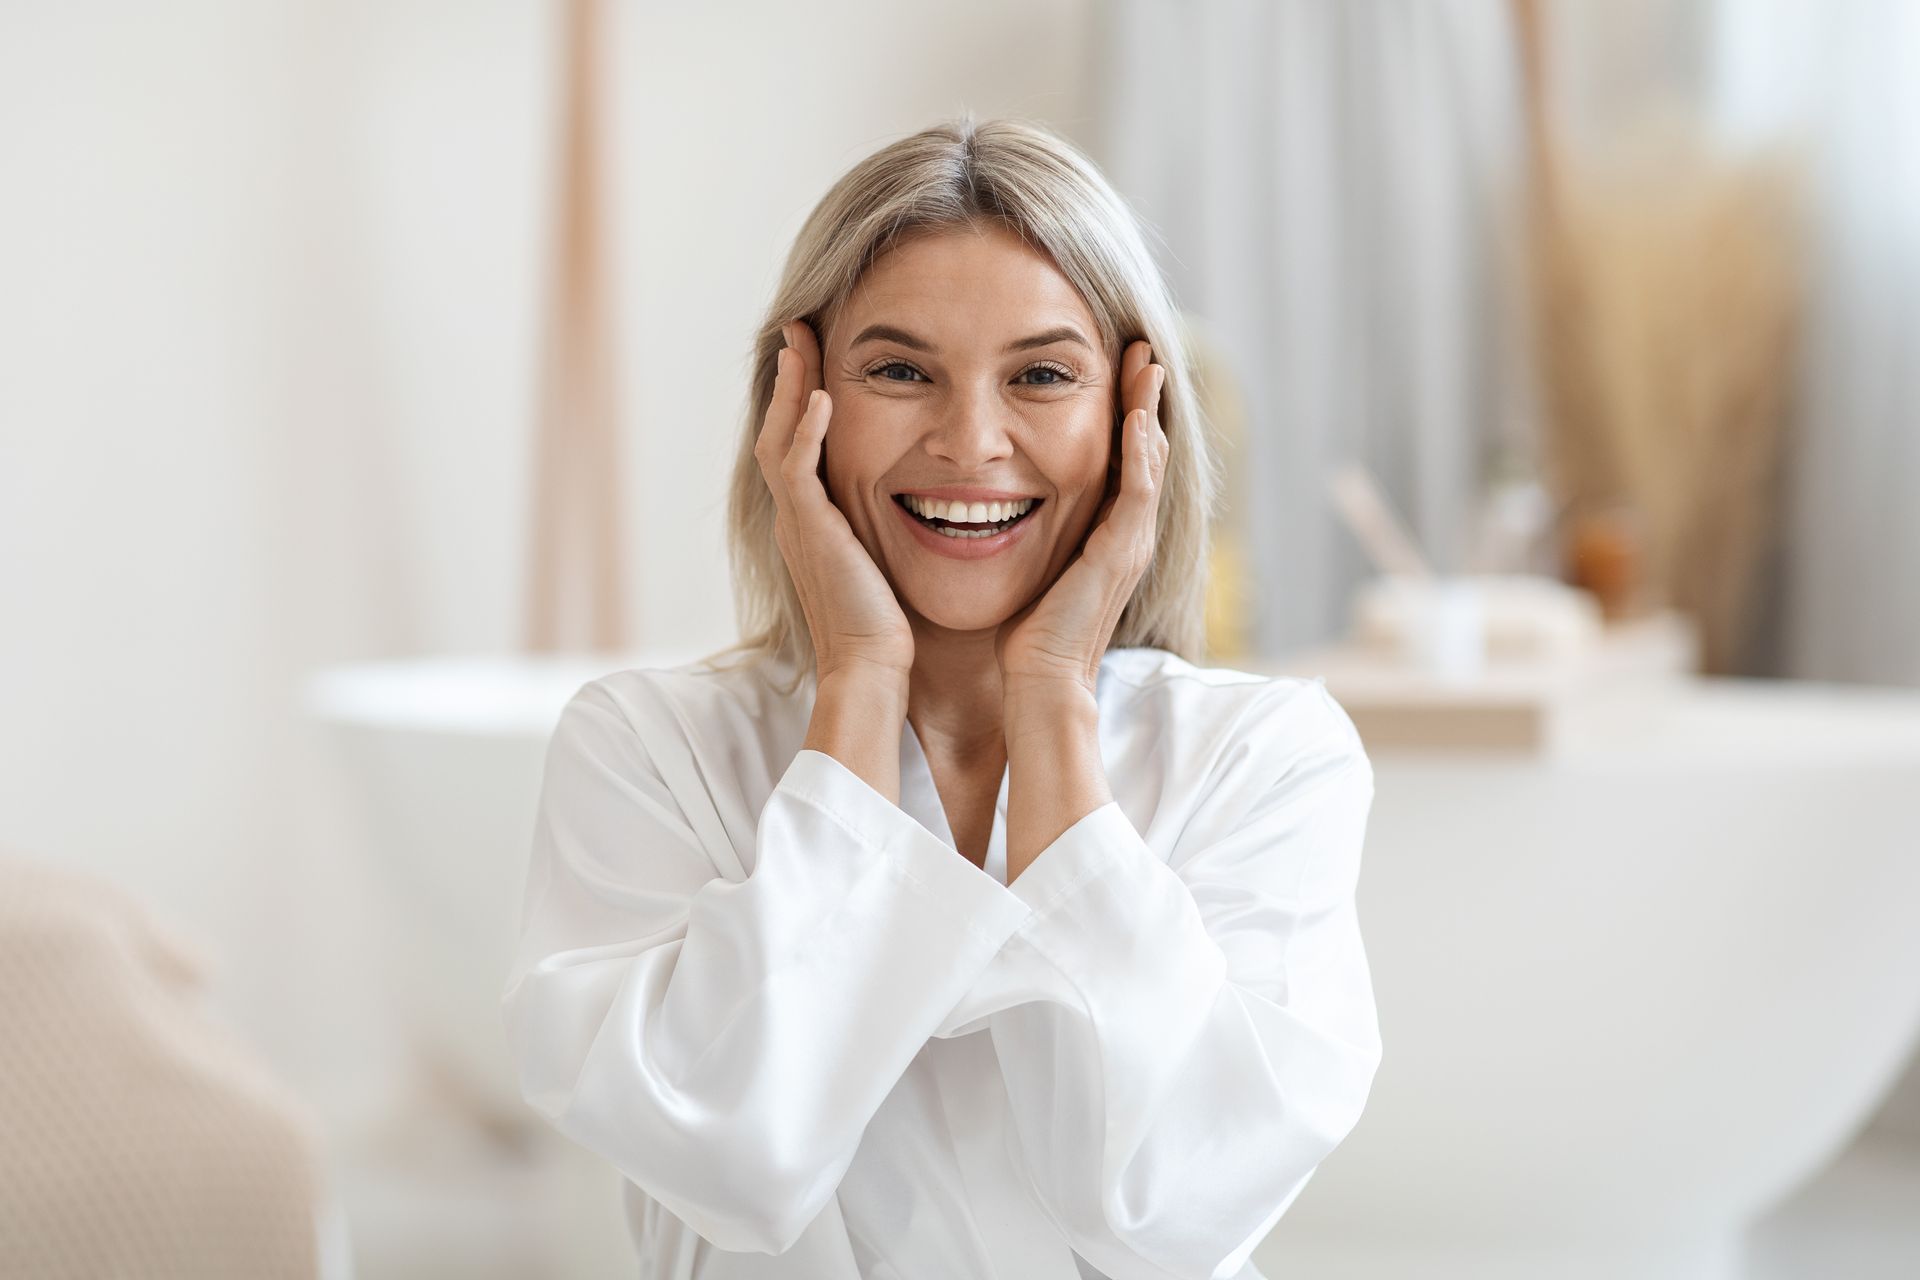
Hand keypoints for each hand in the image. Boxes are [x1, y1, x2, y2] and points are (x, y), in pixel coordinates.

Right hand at [755, 320, 914, 685]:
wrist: (872, 670)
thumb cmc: (890, 630)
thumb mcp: (888, 564)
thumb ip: (892, 530)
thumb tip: (930, 506)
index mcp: (812, 524)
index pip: (798, 446)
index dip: (803, 400)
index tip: (819, 359)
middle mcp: (797, 518)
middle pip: (778, 429)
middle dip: (788, 378)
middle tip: (798, 330)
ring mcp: (798, 523)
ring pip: (778, 438)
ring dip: (790, 386)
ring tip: (800, 341)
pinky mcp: (810, 532)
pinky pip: (797, 468)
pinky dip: (807, 430)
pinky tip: (821, 397)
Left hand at [995, 339, 1167, 697]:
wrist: (1038, 685)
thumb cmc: (1026, 638)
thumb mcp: (1029, 568)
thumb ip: (1026, 535)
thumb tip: (994, 506)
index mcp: (1108, 537)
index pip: (1124, 463)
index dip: (1124, 416)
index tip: (1115, 372)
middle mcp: (1128, 536)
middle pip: (1147, 452)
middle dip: (1144, 400)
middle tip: (1142, 351)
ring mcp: (1129, 544)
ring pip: (1150, 462)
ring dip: (1149, 410)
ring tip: (1147, 364)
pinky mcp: (1118, 555)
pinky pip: (1138, 491)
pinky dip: (1140, 451)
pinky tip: (1137, 415)